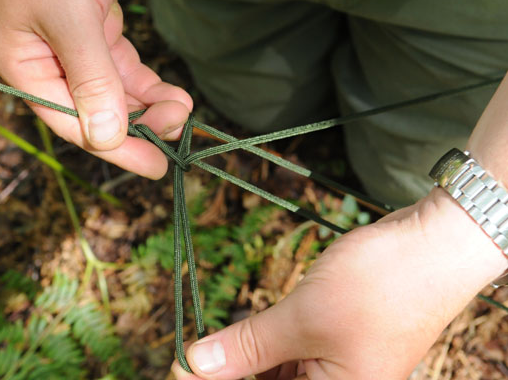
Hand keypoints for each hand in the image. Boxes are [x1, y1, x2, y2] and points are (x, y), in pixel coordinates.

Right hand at [0, 0, 191, 178]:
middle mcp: (46, 63)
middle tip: (178, 129)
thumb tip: (107, 139)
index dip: (113, 147)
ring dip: (149, 106)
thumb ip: (91, 80)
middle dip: (138, 125)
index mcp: (23, 65)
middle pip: (94, 113)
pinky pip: (124, 71)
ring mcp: (73, 48)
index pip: (70, 122)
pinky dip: (148, 85)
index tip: (154, 166)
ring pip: (114, 94)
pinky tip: (174, 95)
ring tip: (182, 108)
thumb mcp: (72, 18)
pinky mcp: (98, 31)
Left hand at [172, 188, 507, 378]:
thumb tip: (192, 366)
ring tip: (206, 348)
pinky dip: (263, 344)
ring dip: (242, 359)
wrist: (432, 245)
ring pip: (274, 371)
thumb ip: (246, 347)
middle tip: (188, 358)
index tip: (180, 372)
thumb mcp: (302, 318)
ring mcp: (338, 366)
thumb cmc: (378, 286)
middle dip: (226, 374)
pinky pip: (289, 352)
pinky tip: (240, 334)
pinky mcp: (334, 339)